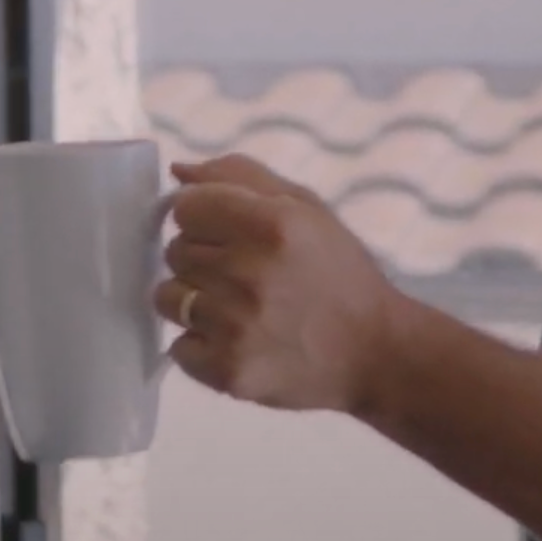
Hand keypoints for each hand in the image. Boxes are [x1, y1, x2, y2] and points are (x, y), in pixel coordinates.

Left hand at [156, 155, 409, 413]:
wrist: (375, 352)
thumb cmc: (339, 273)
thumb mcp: (306, 209)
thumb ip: (240, 178)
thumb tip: (178, 170)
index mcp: (272, 225)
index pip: (185, 207)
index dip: (202, 217)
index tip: (227, 232)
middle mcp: (249, 273)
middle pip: (175, 251)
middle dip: (201, 258)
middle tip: (243, 274)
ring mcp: (236, 326)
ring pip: (166, 298)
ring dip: (193, 301)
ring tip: (236, 308)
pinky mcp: (228, 370)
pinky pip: (178, 347)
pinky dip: (199, 345)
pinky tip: (236, 341)